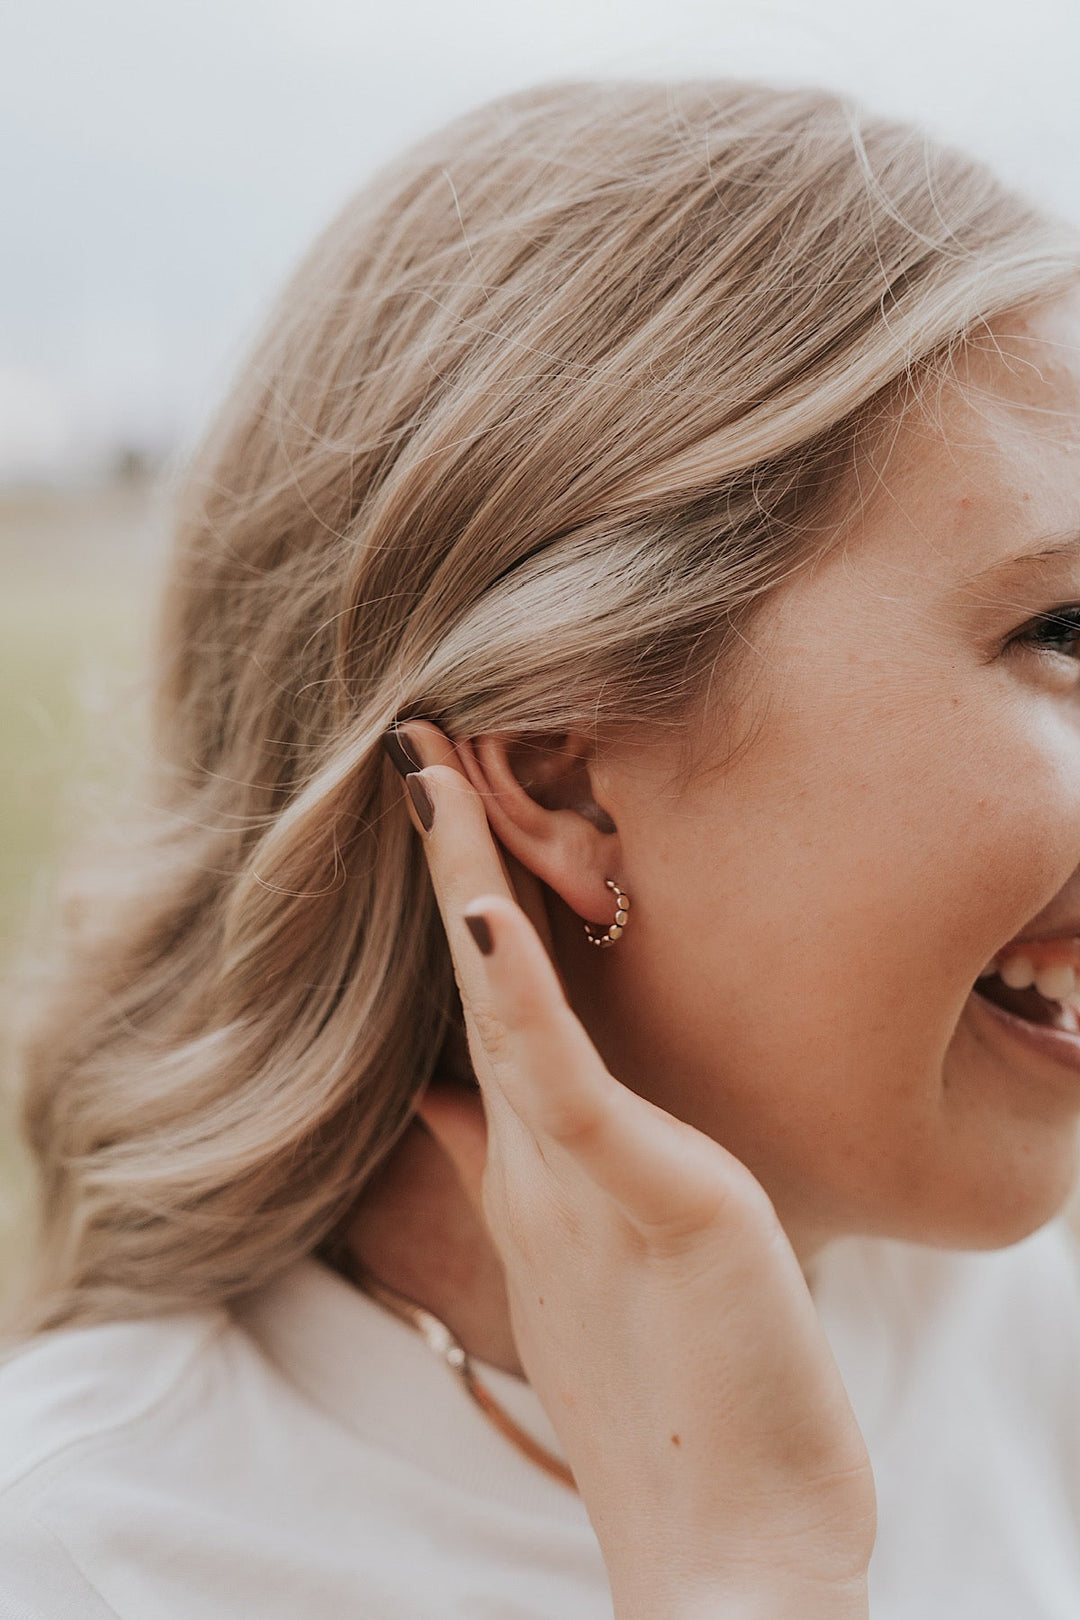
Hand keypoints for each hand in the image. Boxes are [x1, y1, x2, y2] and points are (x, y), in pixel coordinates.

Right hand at [391, 722, 875, 1619]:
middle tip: (407, 756)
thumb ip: (541, 1195)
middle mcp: (541, 1163)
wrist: (736, 1547)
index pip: (487, 1015)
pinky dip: (512, 991)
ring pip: (504, 1006)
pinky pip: (558, 1081)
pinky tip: (479, 915)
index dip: (455, 917)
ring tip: (424, 777)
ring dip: (461, 886)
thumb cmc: (696, 1409)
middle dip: (442, 868)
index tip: (431, 823)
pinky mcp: (635, 1198)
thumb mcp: (607, 1280)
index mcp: (545, 1174)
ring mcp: (579, 1178)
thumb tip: (486, 1124)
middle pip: (479, 986)